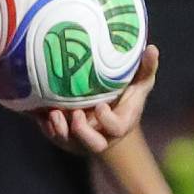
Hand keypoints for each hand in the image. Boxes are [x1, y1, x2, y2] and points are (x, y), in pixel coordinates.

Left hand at [34, 45, 158, 155]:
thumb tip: (152, 48)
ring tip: (54, 112)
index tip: (100, 105)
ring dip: (60, 129)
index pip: (116, 129)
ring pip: (69, 142)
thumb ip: (146, 68)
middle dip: (83, 132)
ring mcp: (82, 140)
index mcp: (121, 124)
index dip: (107, 121)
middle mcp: (102, 136)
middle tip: (75, 114)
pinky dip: (46, 125)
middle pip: (94, 145)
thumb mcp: (138, 82)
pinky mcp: (65, 137)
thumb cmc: (126, 94)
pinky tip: (40, 110)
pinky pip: (53, 136)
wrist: (107, 110)